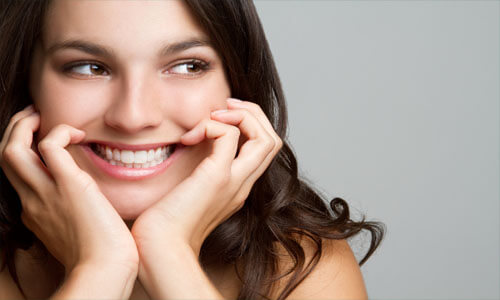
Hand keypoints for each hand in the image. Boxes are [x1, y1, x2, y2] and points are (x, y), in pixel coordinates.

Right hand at [0, 106, 137, 272]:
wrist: (105, 268)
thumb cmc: (100, 255)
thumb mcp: (74, 233)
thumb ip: (70, 215)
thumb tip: (86, 204)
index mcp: (33, 213)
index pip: (17, 176)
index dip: (25, 153)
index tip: (41, 141)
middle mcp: (32, 201)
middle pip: (4, 158)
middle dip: (14, 131)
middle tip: (33, 116)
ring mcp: (45, 193)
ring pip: (12, 150)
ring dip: (23, 125)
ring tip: (42, 115)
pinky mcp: (68, 184)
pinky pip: (50, 146)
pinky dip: (60, 131)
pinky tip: (79, 134)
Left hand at [131, 98, 282, 255]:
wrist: (159, 249)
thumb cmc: (165, 225)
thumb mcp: (187, 194)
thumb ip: (196, 174)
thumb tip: (187, 146)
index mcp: (237, 187)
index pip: (263, 149)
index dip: (250, 125)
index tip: (220, 118)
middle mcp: (242, 184)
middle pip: (273, 140)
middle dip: (253, 113)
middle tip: (224, 107)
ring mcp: (234, 181)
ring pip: (266, 137)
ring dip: (243, 114)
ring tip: (214, 115)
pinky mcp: (217, 177)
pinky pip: (230, 135)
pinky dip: (213, 124)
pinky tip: (190, 136)